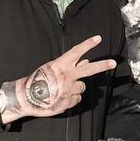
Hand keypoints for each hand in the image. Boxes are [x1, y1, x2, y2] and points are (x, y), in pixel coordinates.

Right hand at [0, 35, 115, 123]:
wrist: (26, 98)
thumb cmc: (38, 80)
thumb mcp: (52, 69)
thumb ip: (69, 66)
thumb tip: (85, 61)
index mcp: (61, 65)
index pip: (76, 52)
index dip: (88, 44)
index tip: (98, 38)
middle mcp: (67, 76)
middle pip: (89, 69)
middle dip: (103, 65)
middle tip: (114, 63)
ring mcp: (69, 89)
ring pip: (82, 87)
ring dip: (76, 88)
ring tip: (62, 89)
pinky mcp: (69, 101)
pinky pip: (77, 98)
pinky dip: (72, 98)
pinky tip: (61, 97)